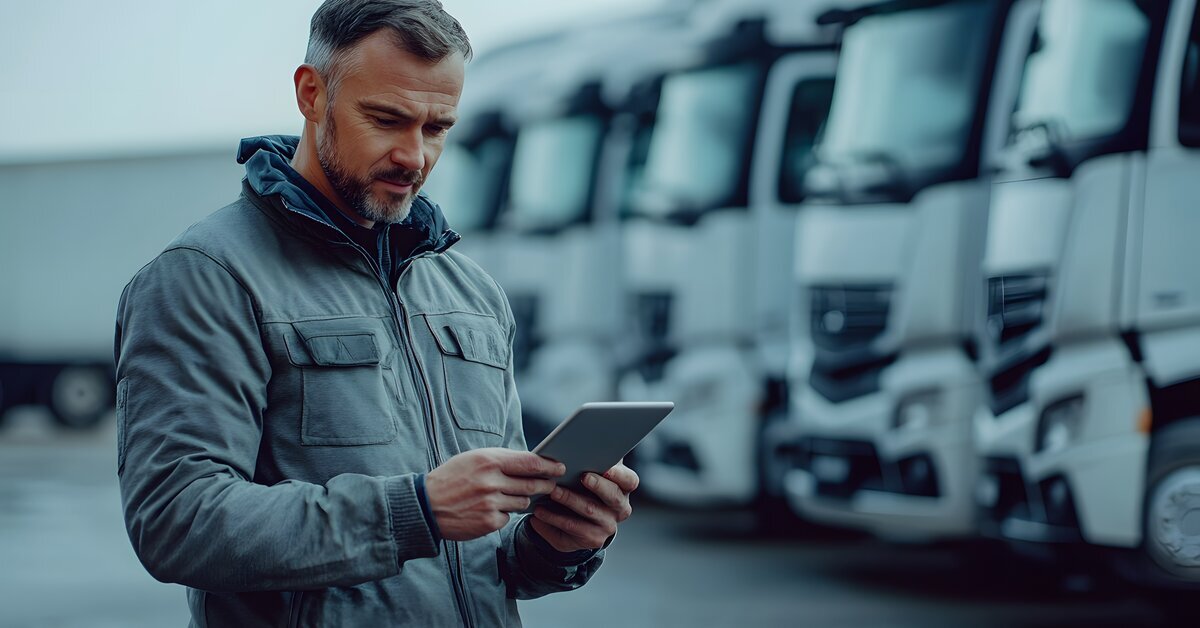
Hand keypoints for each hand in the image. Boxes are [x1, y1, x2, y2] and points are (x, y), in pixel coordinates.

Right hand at [426, 448, 564, 541]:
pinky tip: (490, 510)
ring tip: (509, 496)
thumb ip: (500, 460)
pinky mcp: (489, 522)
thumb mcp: (473, 459)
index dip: (548, 465)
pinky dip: (504, 514)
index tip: (559, 467)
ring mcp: (491, 503)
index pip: (529, 462)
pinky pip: (508, 517)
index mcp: (488, 460)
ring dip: (522, 499)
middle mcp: (491, 481)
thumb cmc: (451, 479)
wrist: (426, 506)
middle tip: (552, 485)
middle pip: (531, 483)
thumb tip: (530, 462)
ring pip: (522, 502)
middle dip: (545, 484)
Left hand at [528, 462, 638, 551]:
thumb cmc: (583, 487)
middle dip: (597, 486)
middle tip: (581, 476)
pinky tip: (539, 512)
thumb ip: (593, 459)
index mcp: (623, 488)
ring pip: (589, 512)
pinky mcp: (591, 540)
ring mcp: (607, 526)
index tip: (606, 468)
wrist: (579, 518)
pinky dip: (553, 519)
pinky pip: (571, 529)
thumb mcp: (591, 471)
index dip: (619, 475)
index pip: (629, 480)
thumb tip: (585, 442)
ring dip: (569, 500)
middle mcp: (620, 508)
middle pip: (612, 497)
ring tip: (551, 491)